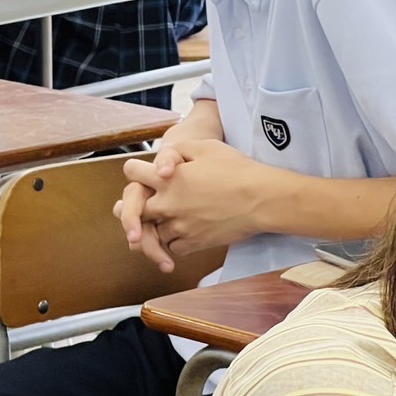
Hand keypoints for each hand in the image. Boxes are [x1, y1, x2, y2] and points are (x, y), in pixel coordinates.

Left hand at [121, 140, 274, 269]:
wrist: (263, 199)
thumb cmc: (237, 170)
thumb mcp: (204, 147)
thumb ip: (176, 151)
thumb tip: (161, 162)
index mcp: (167, 179)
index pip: (131, 172)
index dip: (135, 169)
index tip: (141, 173)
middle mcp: (168, 205)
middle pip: (135, 208)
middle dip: (137, 204)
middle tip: (147, 202)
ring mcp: (180, 226)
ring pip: (153, 231)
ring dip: (156, 225)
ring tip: (167, 218)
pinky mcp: (195, 243)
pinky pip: (172, 247)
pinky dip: (173, 242)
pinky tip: (182, 232)